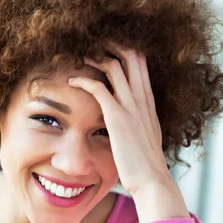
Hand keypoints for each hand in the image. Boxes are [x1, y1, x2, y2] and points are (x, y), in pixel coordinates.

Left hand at [68, 43, 170, 196]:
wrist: (152, 181)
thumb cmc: (145, 165)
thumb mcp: (146, 137)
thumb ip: (139, 123)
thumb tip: (130, 123)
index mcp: (148, 101)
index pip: (140, 61)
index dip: (123, 49)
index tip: (105, 46)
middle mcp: (142, 98)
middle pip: (129, 54)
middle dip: (109, 43)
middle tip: (89, 42)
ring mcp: (131, 106)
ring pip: (113, 65)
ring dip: (92, 57)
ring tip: (76, 56)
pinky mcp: (117, 117)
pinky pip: (98, 88)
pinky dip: (83, 80)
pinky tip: (71, 81)